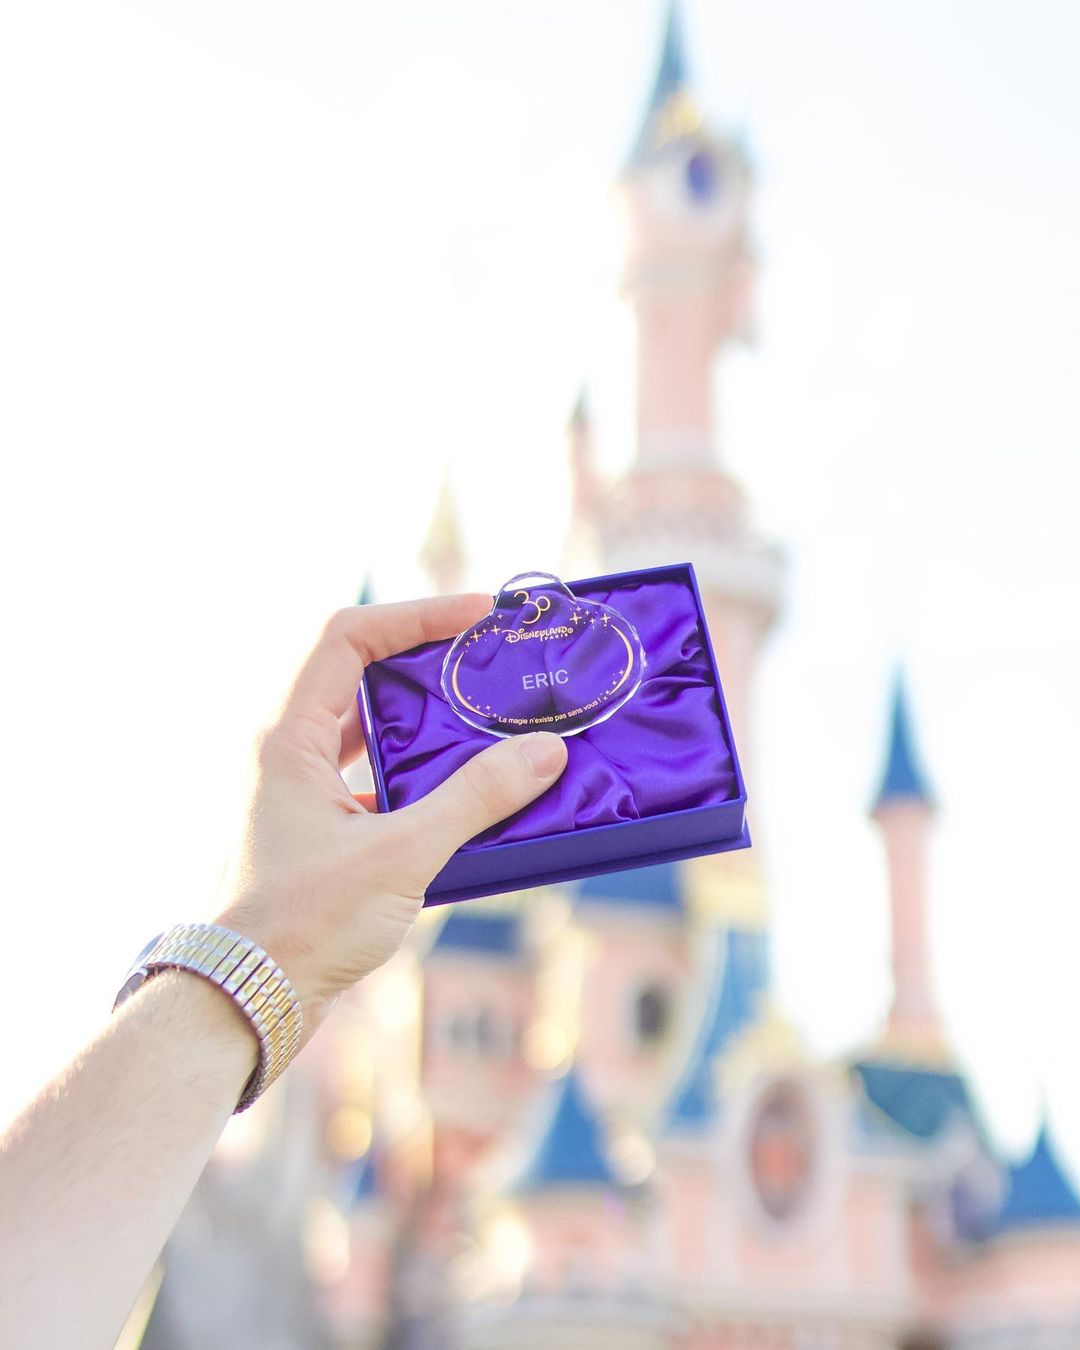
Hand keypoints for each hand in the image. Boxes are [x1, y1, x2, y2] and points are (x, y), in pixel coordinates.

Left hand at [214, 594, 566, 1039]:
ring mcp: (299, 796)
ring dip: (428, 726)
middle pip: (361, 678)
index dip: (416, 614)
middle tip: (492, 664)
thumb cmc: (300, 926)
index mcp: (287, 738)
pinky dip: (420, 780)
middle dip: (430, 666)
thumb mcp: (399, 854)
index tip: (479, 615)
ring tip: (490, 724)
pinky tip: (466, 799)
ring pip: (370, 735)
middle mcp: (286, 756)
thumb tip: (544, 752)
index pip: (348, 637)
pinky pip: (375, 783)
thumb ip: (476, 799)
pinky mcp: (317, 836)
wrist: (242, 1005)